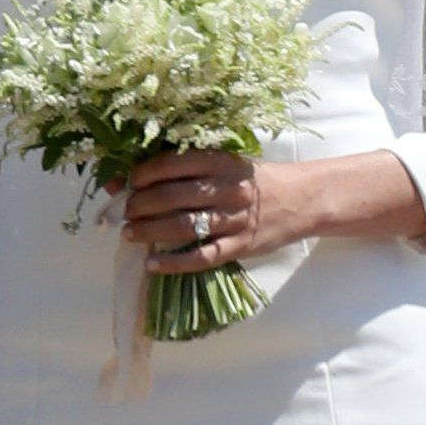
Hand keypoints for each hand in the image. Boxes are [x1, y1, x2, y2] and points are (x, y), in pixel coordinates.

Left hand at [118, 149, 425, 270]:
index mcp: (222, 161)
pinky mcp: (242, 246)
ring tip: (129, 233)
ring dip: (150, 231)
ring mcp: (236, 220)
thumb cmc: (255, 179)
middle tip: (123, 211)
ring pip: (184, 227)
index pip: (173, 164)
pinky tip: (152, 264)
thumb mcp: (226, 163)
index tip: (126, 182)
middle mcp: (228, 189)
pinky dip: (175, 262)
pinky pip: (203, 257)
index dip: (143, 174)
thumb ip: (188, 168)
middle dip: (140, 204)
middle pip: (173, 197)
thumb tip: (133, 175)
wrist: (302, 199)